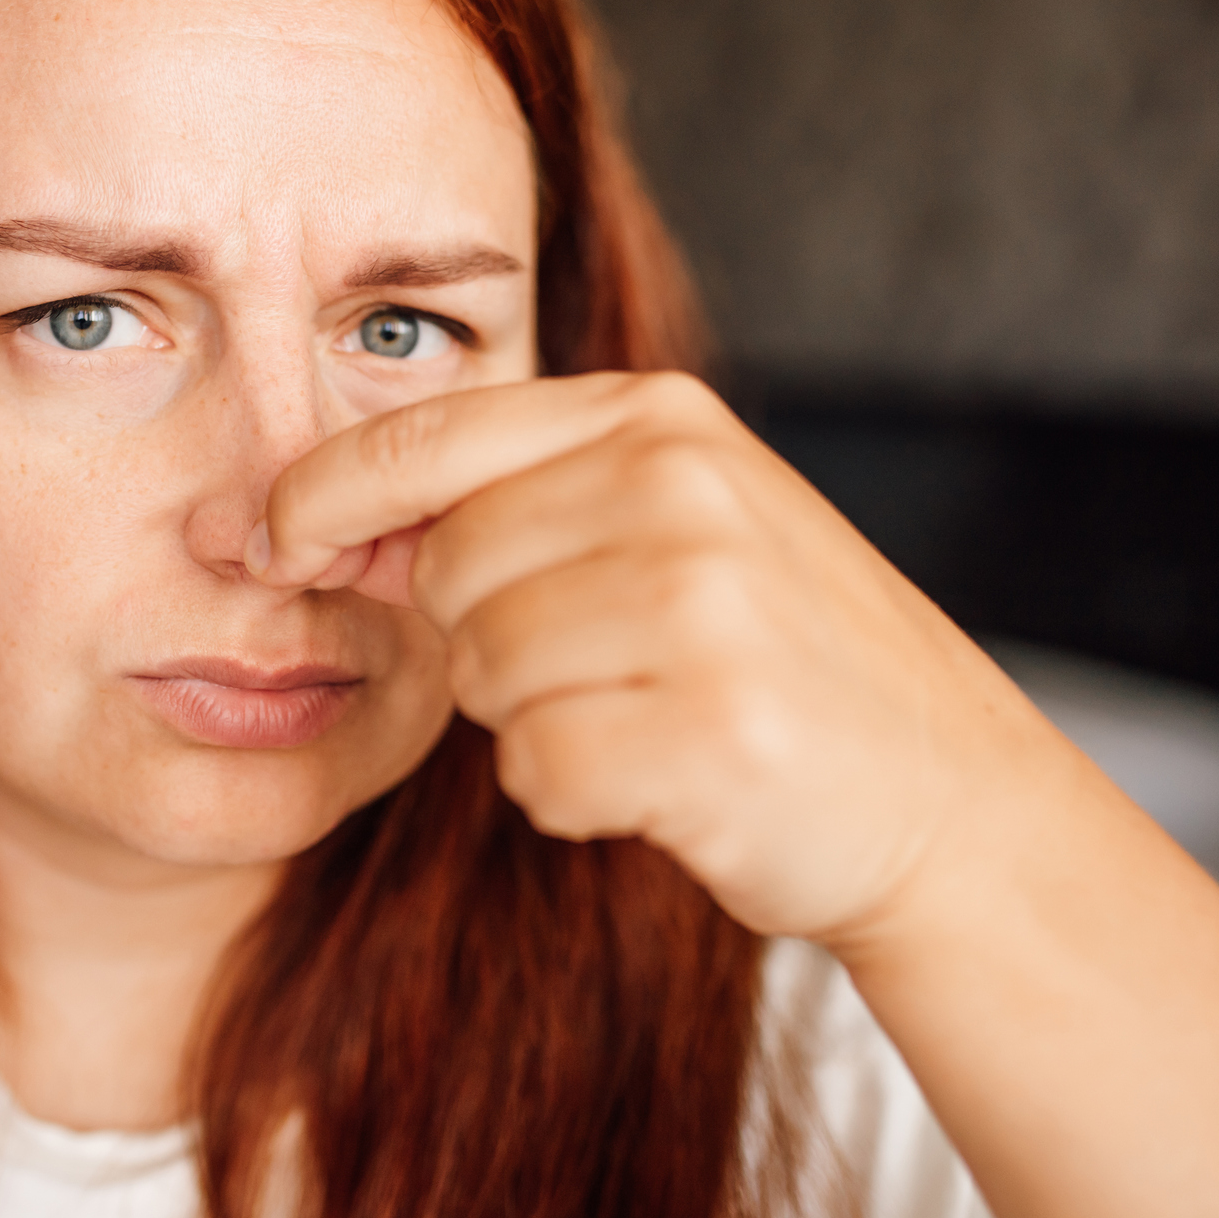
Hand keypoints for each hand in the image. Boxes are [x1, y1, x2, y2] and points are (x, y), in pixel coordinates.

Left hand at [248, 371, 1075, 945]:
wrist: (949, 797)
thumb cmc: (785, 660)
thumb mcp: (679, 524)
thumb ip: (529, 499)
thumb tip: (324, 520)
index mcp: (661, 421)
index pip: (431, 435)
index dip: (325, 493)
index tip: (269, 542)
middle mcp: (680, 490)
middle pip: (447, 572)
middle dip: (486, 638)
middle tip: (604, 668)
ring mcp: (702, 608)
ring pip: (484, 677)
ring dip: (537, 722)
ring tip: (651, 717)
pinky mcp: (710, 731)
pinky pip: (537, 771)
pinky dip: (575, 796)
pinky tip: (666, 782)